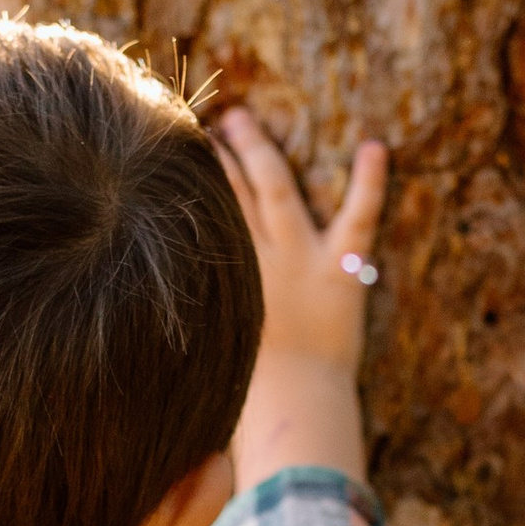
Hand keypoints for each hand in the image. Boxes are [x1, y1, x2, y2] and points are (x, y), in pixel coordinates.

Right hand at [215, 110, 388, 487]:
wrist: (291, 406)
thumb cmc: (249, 403)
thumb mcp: (208, 371)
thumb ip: (189, 353)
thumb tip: (148, 375)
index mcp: (224, 281)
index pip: (204, 221)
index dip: (193, 190)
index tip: (181, 165)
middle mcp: (256, 257)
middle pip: (232, 191)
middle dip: (223, 155)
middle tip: (215, 125)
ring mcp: (299, 256)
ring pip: (276, 188)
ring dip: (260, 150)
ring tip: (246, 120)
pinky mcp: (341, 268)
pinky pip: (358, 215)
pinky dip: (370, 181)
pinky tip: (376, 148)